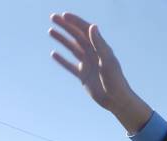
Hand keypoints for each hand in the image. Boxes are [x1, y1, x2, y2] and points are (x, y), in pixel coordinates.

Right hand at [49, 12, 150, 131]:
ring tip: (51, 30)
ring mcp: (88, 65)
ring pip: (72, 48)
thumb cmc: (115, 80)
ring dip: (62, 39)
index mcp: (100, 48)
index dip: (76, 22)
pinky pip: (70, 65)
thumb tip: (92, 26)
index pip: (86, 31)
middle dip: (66, 26)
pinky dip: (62, 60)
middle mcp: (93, 54)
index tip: (64, 15)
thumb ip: (99, 44)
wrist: (116, 100)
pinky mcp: (83, 76)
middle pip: (77, 37)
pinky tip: (54, 54)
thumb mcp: (107, 61)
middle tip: (53, 17)